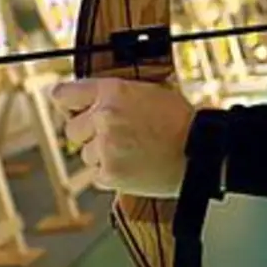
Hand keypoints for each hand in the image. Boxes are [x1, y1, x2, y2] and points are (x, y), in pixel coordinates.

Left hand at [50, 78, 194, 196]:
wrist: (203, 151)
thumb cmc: (182, 122)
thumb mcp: (149, 93)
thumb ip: (115, 96)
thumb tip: (88, 102)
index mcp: (112, 91)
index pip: (63, 94)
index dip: (67, 104)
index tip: (71, 111)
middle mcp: (105, 116)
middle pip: (71, 130)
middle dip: (89, 135)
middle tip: (115, 137)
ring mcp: (106, 146)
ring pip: (85, 155)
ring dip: (103, 156)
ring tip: (133, 152)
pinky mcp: (110, 173)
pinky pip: (97, 175)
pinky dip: (112, 174)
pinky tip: (135, 166)